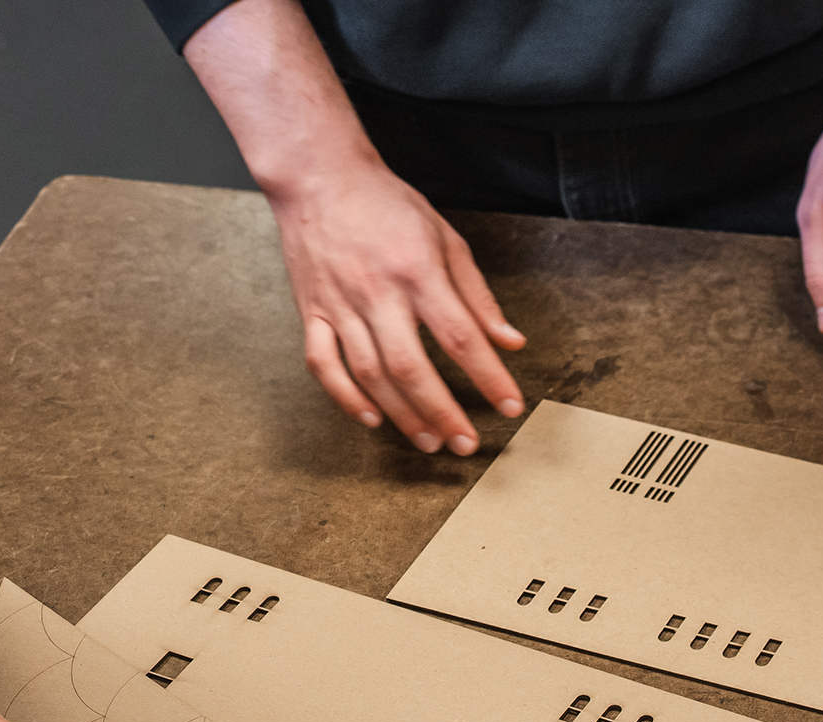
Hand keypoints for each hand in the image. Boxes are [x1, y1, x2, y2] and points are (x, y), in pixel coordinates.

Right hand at [267, 157, 526, 451]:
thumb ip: (478, 295)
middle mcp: (376, 292)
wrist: (318, 176)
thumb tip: (510, 342)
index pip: (460, 337)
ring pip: (369, 374)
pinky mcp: (312, 311)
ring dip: (402, 415)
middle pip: (411, 368)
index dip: (488, 376)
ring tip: (429, 441)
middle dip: (442, 412)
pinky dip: (346, 398)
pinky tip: (371, 418)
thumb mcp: (445, 238)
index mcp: (417, 271)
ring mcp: (340, 304)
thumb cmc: (386, 204)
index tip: (510, 406)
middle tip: (465, 444)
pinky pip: (323, 365)